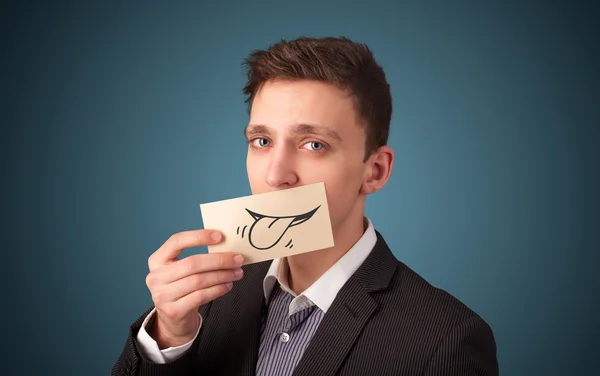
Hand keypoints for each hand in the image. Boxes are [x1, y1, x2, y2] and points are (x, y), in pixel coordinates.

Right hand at [145, 229, 243, 348]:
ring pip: (198, 280)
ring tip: (237, 273)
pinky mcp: (173, 311)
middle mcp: (156, 277)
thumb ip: (198, 258)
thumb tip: (227, 248)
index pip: (176, 241)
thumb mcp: (182, 271)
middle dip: (219, 260)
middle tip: (238, 259)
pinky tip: (228, 285)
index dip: (198, 236)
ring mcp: (162, 295)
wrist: (173, 319)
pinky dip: (218, 289)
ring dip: (222, 275)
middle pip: (192, 263)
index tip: (220, 236)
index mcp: (157, 260)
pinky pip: (201, 296)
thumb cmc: (182, 288)